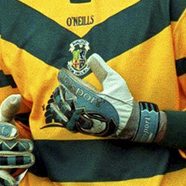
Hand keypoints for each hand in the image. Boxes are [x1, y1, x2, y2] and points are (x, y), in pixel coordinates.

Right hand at [0, 94, 34, 185]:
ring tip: (31, 158)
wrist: (0, 146)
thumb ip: (10, 107)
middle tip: (31, 146)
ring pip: (2, 161)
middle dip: (17, 147)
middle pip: (1, 146)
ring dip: (17, 160)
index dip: (5, 131)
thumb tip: (16, 97)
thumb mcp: (7, 117)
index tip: (15, 132)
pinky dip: (6, 180)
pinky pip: (0, 177)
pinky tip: (13, 181)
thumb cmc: (6, 128)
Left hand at [45, 54, 163, 142]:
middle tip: (60, 82)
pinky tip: (58, 109)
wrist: (128, 123)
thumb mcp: (115, 82)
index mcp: (90, 97)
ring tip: (57, 94)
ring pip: (63, 110)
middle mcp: (83, 109)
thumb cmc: (122, 102)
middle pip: (64, 97)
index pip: (71, 84)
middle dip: (61, 88)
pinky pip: (66, 122)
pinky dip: (60, 115)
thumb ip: (101, 68)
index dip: (65, 77)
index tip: (62, 72)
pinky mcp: (82, 128)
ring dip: (58, 100)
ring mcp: (81, 120)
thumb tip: (91, 56)